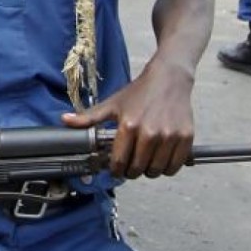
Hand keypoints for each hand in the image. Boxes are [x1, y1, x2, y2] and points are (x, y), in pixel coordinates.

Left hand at [61, 59, 194, 178]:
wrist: (169, 78)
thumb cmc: (139, 92)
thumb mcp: (112, 104)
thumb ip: (89, 117)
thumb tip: (64, 120)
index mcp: (128, 126)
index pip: (119, 162)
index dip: (116, 170)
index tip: (116, 169)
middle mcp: (149, 133)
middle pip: (138, 169)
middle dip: (132, 171)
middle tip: (131, 166)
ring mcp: (169, 136)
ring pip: (157, 171)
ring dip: (150, 172)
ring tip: (146, 163)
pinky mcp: (185, 137)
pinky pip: (175, 165)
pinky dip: (168, 168)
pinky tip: (161, 160)